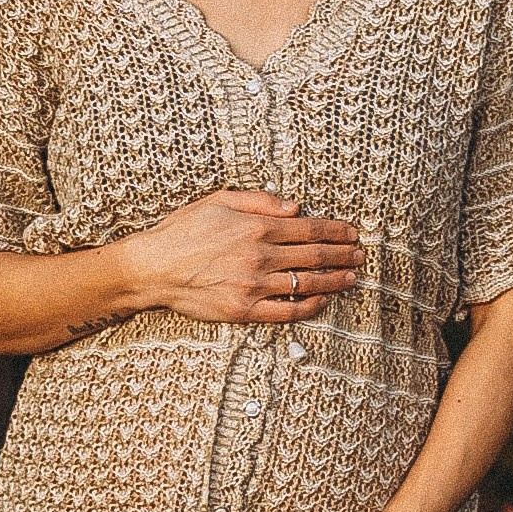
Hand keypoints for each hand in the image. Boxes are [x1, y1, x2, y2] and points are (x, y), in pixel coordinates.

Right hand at [121, 190, 362, 327]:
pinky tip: (322, 300)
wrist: (153, 267)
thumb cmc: (183, 230)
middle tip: (360, 255)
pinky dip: (309, 307)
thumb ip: (259, 201)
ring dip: (334, 280)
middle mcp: (260, 256)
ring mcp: (254, 286)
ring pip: (307, 284)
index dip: (336, 231)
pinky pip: (286, 311)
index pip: (309, 228)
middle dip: (342, 254)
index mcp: (257, 227)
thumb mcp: (219, 200)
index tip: (352, 233)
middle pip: (315, 256)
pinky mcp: (244, 310)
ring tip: (351, 277)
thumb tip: (295, 207)